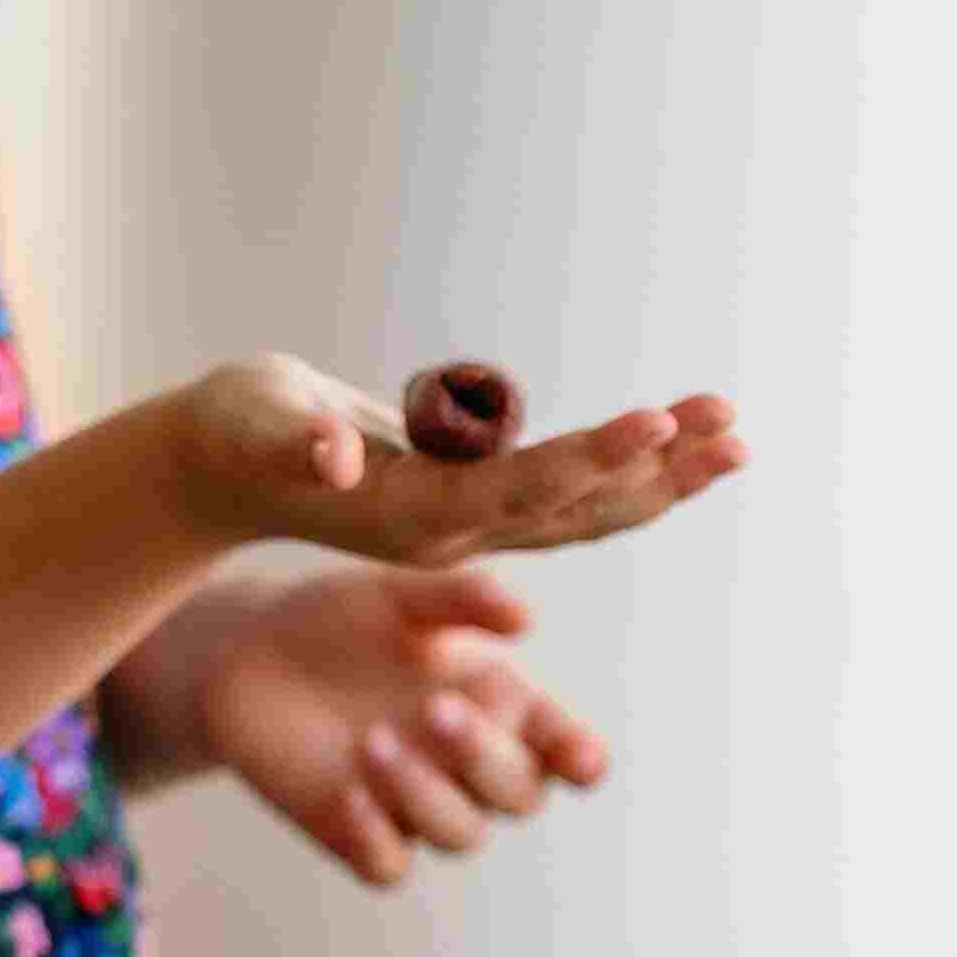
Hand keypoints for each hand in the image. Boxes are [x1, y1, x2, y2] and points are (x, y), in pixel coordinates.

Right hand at [146, 353, 745, 576]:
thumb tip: (332, 455)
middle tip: (732, 426)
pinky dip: (633, 476)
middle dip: (658, 470)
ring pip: (587, 513)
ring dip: (665, 478)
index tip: (656, 421)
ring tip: (735, 435)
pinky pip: (574, 502)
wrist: (220, 476)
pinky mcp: (476, 513)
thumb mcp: (251, 425)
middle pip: (575, 511)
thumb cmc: (233, 433)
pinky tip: (681, 446)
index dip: (590, 457)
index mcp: (409, 515)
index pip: (517, 489)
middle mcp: (453, 535)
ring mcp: (469, 530)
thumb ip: (292, 441)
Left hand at [166, 562, 613, 884]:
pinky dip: (376, 838)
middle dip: (484, 758)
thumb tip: (526, 619)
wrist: (243, 652)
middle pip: (518, 795)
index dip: (580, 758)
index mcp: (501, 705)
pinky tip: (347, 795)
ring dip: (425, 793)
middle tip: (435, 709)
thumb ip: (462, 600)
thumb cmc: (336, 616)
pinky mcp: (359, 835)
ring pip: (460, 834)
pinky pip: (389, 866)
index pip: (563, 747)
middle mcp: (469, 763)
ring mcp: (417, 805)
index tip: (578, 757)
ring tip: (372, 740)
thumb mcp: (397, 595)